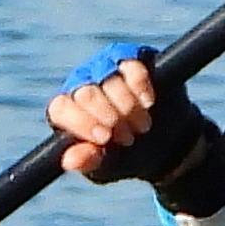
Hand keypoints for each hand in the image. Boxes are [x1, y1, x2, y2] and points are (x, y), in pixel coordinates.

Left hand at [48, 41, 162, 179]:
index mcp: (67, 110)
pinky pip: (131, 65)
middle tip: (127, 138)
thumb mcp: (104, 166)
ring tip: (141, 127)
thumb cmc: (123, 155)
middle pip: (86, 92)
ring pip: (109, 78)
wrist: (163, 146)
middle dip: (108, 116)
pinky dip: (139, 86)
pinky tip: (147, 103)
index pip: (61, 108)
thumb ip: (87, 161)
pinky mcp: (131, 59)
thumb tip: (70, 161)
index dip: (82, 121)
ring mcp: (105, 68)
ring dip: (127, 106)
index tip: (104, 137)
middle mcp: (82, 84)